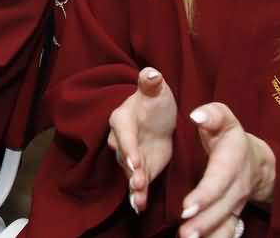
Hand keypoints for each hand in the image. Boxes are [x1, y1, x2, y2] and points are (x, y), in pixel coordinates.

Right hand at [107, 67, 177, 213]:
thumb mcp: (156, 90)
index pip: (124, 135)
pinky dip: (137, 196)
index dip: (129, 148)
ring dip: (134, 186)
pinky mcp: (140, 169)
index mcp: (122, 119)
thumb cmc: (155, 101)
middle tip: (138, 182)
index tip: (135, 161)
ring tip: (139, 199)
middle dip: (131, 171)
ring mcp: (129, 156)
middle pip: (124, 157)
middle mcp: (120, 140)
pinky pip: (137, 183)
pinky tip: (140, 207)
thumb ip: (151, 83)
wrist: (159, 118)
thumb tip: (151, 72)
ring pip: (130, 173)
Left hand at [178, 104, 274, 237]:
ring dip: (209, 233)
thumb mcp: (224, 117)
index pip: (218, 181)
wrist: (256, 159)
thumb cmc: (230, 135)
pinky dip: (215, 237)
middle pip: (222, 207)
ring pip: (225, 222)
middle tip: (185, 232)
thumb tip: (197, 116)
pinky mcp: (232, 212)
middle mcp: (236, 186)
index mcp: (232, 162)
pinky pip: (226, 229)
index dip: (205, 195)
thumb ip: (212, 114)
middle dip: (204, 221)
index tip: (187, 207)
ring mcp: (236, 202)